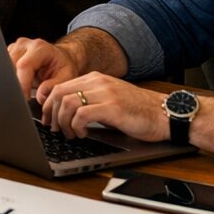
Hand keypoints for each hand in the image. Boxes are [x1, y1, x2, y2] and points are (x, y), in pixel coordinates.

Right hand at [7, 36, 83, 103]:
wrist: (60, 58)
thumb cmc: (63, 66)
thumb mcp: (67, 77)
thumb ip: (54, 86)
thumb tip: (40, 96)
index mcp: (39, 48)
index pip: (24, 65)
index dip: (22, 84)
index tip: (24, 98)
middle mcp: (25, 45)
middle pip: (10, 66)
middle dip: (15, 84)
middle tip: (23, 98)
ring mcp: (14, 48)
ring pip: (4, 67)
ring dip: (11, 81)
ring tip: (24, 90)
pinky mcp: (8, 54)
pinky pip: (3, 68)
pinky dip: (9, 79)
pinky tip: (19, 84)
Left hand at [38, 72, 168, 141]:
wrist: (165, 114)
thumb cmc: (139, 111)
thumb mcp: (109, 100)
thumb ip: (89, 100)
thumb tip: (64, 113)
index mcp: (95, 78)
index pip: (59, 86)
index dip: (48, 104)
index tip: (47, 119)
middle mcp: (98, 82)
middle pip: (58, 93)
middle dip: (51, 114)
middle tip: (54, 129)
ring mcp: (105, 93)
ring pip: (66, 103)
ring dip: (63, 122)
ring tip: (70, 134)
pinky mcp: (112, 107)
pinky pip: (81, 114)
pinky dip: (75, 126)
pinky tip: (81, 134)